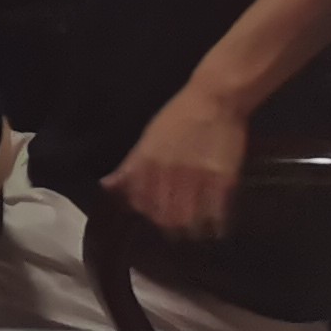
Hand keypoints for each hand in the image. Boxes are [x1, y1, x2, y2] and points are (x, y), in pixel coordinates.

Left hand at [106, 85, 250, 240]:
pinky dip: (216, 225)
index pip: (140, 204)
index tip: (157, 217)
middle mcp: (168, 173)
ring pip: (189, 223)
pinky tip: (217, 223)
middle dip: (171, 228)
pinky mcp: (222, 180)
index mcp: (147, 162)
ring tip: (198, 230)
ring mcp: (196, 178)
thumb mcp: (148, 138)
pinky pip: (216, 215)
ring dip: (193, 231)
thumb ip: (130, 166)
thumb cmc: (179, 117)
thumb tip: (108, 186)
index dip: (149, 215)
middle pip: (165, 219)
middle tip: (179, 229)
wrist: (214, 99)